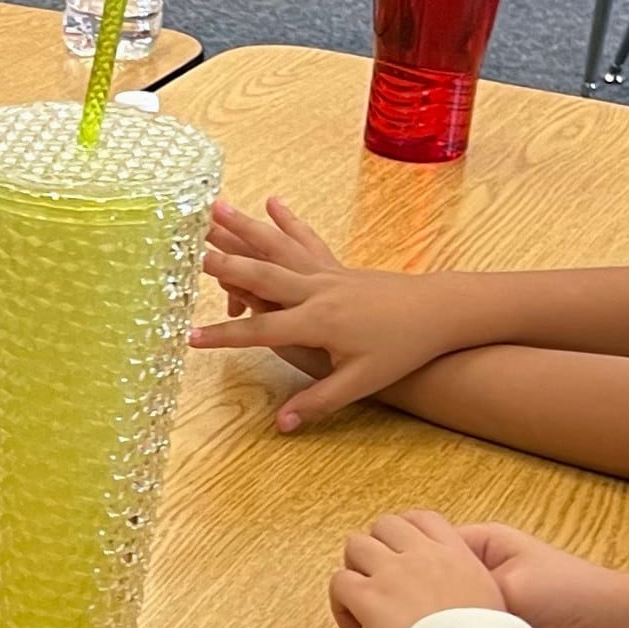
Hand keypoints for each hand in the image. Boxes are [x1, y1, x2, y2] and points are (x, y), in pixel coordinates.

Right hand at [190, 197, 460, 430]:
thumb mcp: (361, 382)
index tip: (192, 337)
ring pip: (277, 248)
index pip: (261, 329)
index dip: (225, 335)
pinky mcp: (336, 266)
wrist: (438, 313)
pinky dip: (286, 222)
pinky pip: (305, 240)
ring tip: (215, 207)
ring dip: (244, 228)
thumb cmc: (402, 349)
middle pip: (261, 274)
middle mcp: (317, 290)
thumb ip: (318, 402)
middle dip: (223, 263)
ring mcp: (326, 273)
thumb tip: (281, 424)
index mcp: (319, 320)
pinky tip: (271, 203)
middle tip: (190, 251)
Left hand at [327, 510, 505, 627]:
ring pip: (356, 545)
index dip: (407, 531)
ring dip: (355, 567)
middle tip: (380, 576)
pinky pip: (339, 582)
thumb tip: (460, 596)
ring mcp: (393, 573)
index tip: (403, 552)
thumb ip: (471, 585)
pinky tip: (353, 627)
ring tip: (362, 597)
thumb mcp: (494, 602)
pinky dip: (339, 602)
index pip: (424, 519)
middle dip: (378, 546)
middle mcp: (422, 555)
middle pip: (386, 525)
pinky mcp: (369, 597)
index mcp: (456, 555)